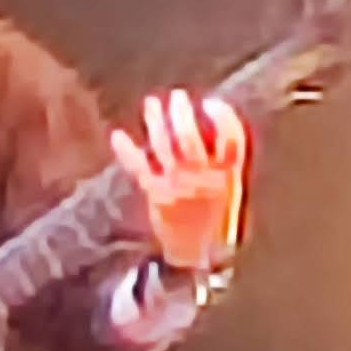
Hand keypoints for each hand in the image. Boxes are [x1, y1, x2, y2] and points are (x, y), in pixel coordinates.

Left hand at [111, 88, 249, 279]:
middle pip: (190, 139)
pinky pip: (139, 168)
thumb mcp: (231, 190)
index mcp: (227, 176)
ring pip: (165, 146)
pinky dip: (127, 151)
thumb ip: (223, 160)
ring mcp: (178, 185)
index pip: (231, 140)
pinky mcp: (156, 193)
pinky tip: (118, 136)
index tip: (211, 102)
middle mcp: (202, 178)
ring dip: (156, 123)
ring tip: (152, 104)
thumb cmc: (216, 218)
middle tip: (177, 97)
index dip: (223, 118)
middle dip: (181, 114)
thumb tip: (210, 124)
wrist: (198, 253)